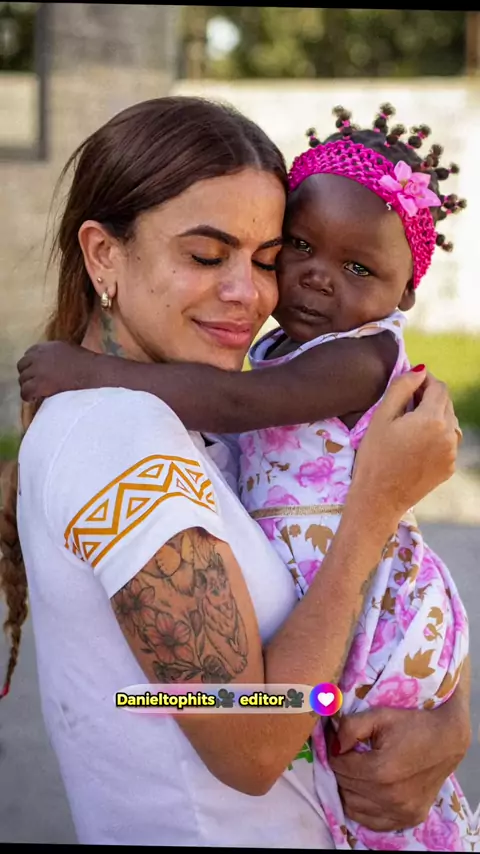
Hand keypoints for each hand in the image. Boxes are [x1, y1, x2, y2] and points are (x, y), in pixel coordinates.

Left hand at [17, 341, 94, 400]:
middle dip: (28, 375)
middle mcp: (39, 356)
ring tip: (37, 393)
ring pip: (22, 379)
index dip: (32, 365)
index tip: (38, 373)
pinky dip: (28, 396)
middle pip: (22, 365)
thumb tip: (52, 363)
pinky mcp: (39, 383)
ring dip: (28, 386)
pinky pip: (25, 391)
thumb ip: (57, 354)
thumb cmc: (88, 364)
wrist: (94, 373)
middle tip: (36, 384)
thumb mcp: (70, 350)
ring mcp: (38, 369)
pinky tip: (34, 399)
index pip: (29, 354)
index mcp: (47, 347)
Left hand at [326, 697, 470, 831]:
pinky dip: (363, 807)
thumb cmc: (412, 724)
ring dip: (349, 788)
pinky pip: (371, 822)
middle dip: (341, 768)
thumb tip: (333, 745)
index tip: (340, 743)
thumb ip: (350, 728)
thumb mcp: (379, 716)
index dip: (335, 752)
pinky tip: (367, 790)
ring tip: (357, 771)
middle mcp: (390, 796)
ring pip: (353, 806)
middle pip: (344, 786)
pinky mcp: (409, 819)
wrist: (447, 740)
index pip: (338, 766)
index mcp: (381, 770)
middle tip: (348, 755)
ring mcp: (401, 811)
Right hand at [349, 367, 460, 521]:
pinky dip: (436, 436)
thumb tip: (418, 370)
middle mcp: (449, 434)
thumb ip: (401, 388)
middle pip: (446, 403)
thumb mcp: (381, 417)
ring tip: (409, 425)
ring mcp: (451, 453)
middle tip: (405, 403)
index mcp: (432, 419)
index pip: (438, 387)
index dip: (424, 380)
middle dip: (429, 397)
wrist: (379, 498)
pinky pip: (447, 442)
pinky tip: (415, 444)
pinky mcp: (449, 467)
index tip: (409, 383)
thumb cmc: (374, 456)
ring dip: (434, 416)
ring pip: (449, 422)